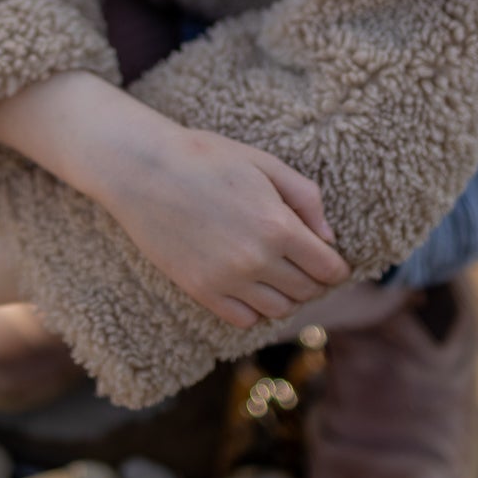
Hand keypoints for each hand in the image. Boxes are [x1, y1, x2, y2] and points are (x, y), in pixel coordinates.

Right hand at [95, 118, 351, 330]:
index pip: (327, 268)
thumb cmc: (205, 157)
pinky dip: (255, 308)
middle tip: (304, 263)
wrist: (142, 169)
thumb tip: (328, 238)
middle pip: (307, 291)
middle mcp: (257, 260)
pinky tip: (249, 285)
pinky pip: (245, 319)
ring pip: (279, 310)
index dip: (335, 266)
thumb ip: (305, 198)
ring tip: (277, 274)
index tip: (331, 261)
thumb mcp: (264, 163)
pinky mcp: (201, 291)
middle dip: (313, 279)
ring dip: (286, 295)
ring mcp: (227, 280)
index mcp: (277, 226)